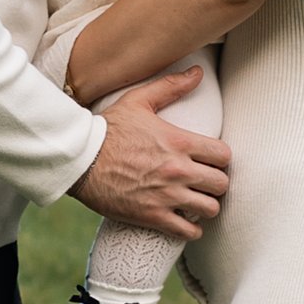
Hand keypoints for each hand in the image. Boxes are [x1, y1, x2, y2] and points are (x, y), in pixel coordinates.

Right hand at [69, 69, 231, 241]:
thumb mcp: (138, 101)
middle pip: (221, 183)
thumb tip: (198, 73)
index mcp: (179, 142)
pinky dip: (191, 228)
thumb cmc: (108, 128)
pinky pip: (188, 231)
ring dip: (206, 205)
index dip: (220, 159)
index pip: (224, 156)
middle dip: (216, 182)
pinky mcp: (153, 216)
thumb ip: (171, 87)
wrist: (80, 160)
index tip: (211, 161)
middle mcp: (178, 170)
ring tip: (196, 201)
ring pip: (210, 208)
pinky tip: (184, 220)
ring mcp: (167, 196)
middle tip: (204, 182)